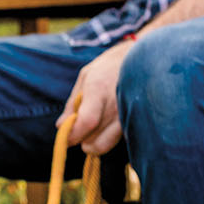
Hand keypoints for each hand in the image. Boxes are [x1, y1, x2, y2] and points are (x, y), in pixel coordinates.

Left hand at [60, 39, 137, 155]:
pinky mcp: (137, 123)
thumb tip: (60, 127)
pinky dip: (107, 139)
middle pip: (94, 138)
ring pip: (105, 144)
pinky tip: (106, 125)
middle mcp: (117, 104)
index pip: (87, 122)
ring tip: (93, 126)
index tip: (66, 137)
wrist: (143, 59)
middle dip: (81, 139)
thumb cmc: (109, 67)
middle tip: (79, 129)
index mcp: (99, 89)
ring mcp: (130, 114)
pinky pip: (116, 141)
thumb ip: (71, 103)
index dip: (73, 135)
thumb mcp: (85, 77)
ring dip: (94, 142)